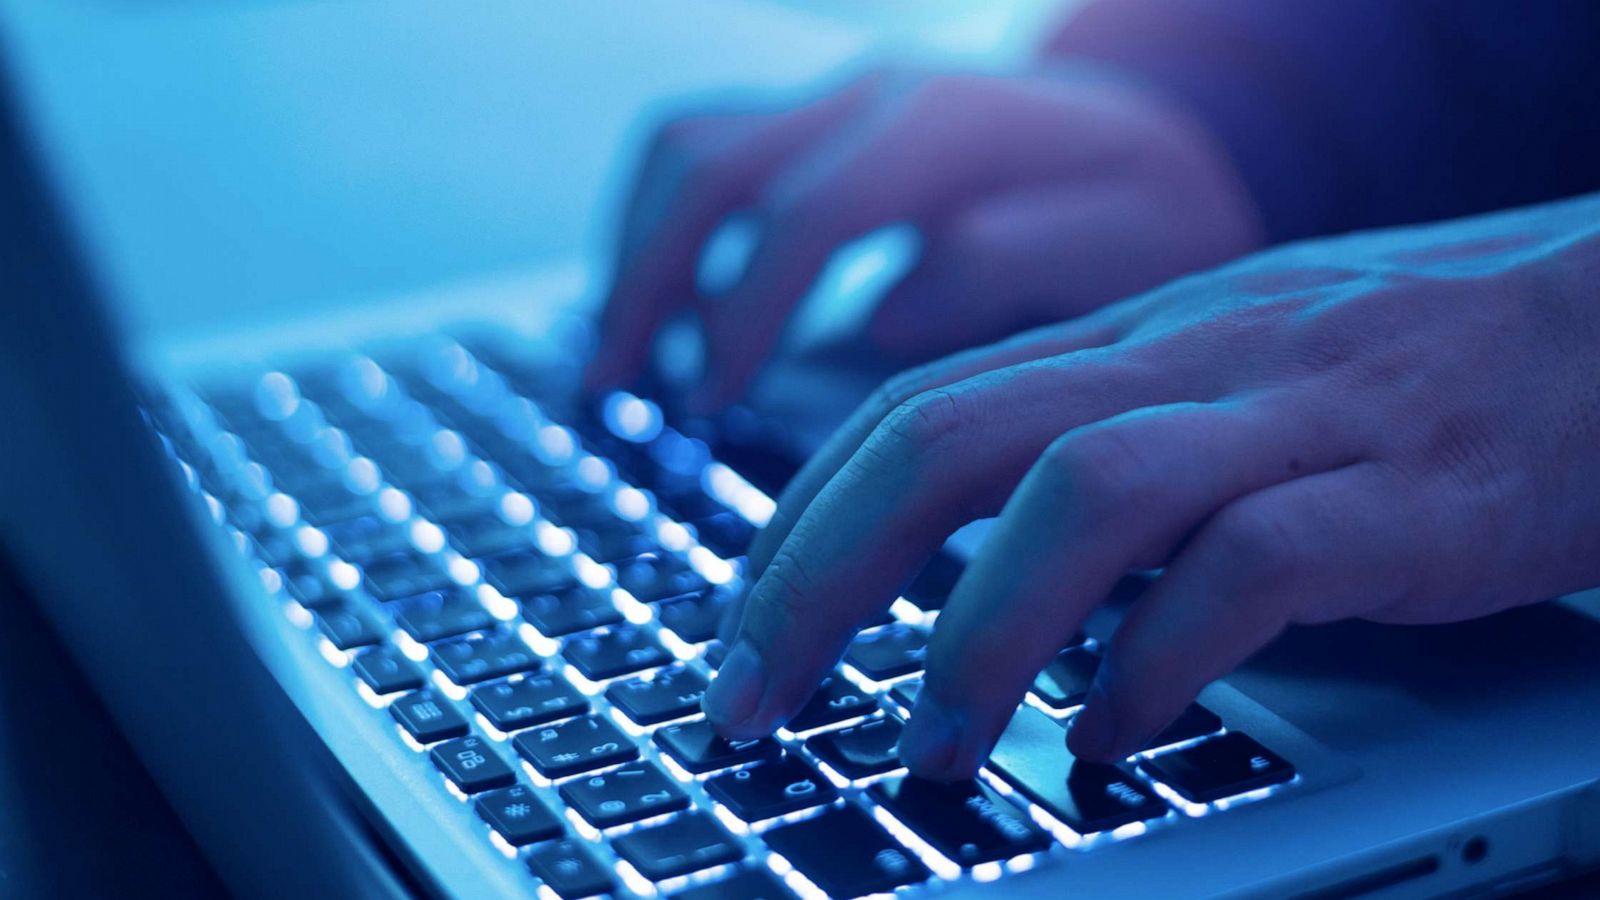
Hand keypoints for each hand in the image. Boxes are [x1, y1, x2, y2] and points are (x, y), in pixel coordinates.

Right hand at [585, 66, 1262, 409]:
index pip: (806, 211)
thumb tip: (881, 321)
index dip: (744, 312)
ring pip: (687, 143)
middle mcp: (875, 91)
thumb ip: (1013, 268)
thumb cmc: (1152, 213)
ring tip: (627, 360)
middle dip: (649, 281)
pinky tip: (668, 315)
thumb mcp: (1130, 250)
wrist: (1155, 135)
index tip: (711, 404)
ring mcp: (838, 97)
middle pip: (710, 160)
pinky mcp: (819, 123)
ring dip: (640, 250)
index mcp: (948, 124)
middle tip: (619, 390)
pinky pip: (706, 154)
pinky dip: (663, 231)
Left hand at [702, 194, 1599, 776]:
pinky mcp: (1406, 498)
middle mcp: (1185, 363)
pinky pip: (1253, 570)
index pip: (909, 412)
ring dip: (979, 629)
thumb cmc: (1406, 366)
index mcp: (1128, 342)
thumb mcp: (1219, 380)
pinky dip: (1159, 660)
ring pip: (1082, 491)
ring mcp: (1294, 421)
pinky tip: (1116, 734)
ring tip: (930, 740)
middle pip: (945, 442)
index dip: (796, 524)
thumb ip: (1096, 445)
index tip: (740, 630)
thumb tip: (961, 563)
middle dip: (817, 578)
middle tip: (752, 697)